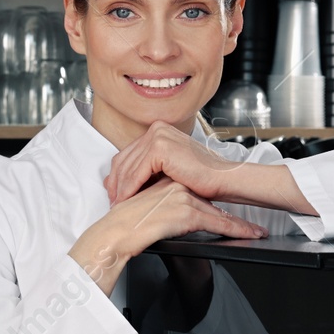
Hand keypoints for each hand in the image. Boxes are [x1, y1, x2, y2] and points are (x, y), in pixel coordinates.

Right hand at [70, 177, 266, 295]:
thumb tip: (170, 214)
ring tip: (255, 231)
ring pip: (217, 212)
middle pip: (211, 201)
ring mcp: (182, 198)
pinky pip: (216, 223)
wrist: (115, 233)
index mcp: (165, 183)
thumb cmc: (122, 227)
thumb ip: (158, 205)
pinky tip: (248, 234)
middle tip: (252, 224)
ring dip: (239, 225)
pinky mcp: (185, 212)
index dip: (216, 201)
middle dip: (233, 213)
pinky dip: (235, 230)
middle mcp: (176, 187)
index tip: (230, 210)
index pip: (198, 192)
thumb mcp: (141, 210)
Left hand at [103, 121, 243, 204]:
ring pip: (128, 167)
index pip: (128, 153)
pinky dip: (129, 189)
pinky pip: (136, 173)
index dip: (117, 175)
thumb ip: (148, 169)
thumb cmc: (201, 177)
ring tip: (117, 205)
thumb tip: (122, 180)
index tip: (113, 192)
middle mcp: (156, 129)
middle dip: (115, 183)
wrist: (222, 179)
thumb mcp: (169, 168)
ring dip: (120, 188)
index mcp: (158, 130)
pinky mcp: (160, 148)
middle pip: (124, 159)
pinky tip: (126, 202)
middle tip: (111, 201)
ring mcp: (158, 136)